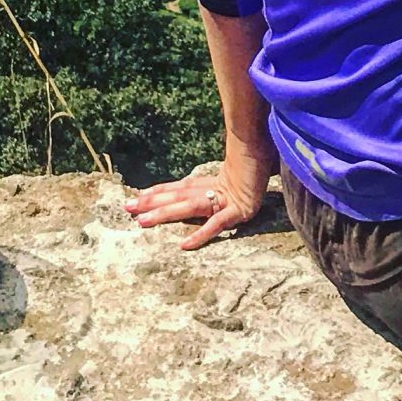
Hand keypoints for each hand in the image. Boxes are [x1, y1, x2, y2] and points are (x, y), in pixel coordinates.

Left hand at [126, 139, 275, 249]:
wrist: (275, 155)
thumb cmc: (256, 164)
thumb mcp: (233, 176)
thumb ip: (219, 180)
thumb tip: (204, 187)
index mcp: (210, 182)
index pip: (179, 186)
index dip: (158, 191)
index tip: (136, 197)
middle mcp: (212, 190)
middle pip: (177, 195)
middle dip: (151, 202)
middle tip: (127, 209)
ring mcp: (224, 200)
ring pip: (188, 207)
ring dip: (164, 214)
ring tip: (142, 221)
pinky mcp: (238, 210)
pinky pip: (216, 224)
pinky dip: (200, 234)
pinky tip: (184, 245)